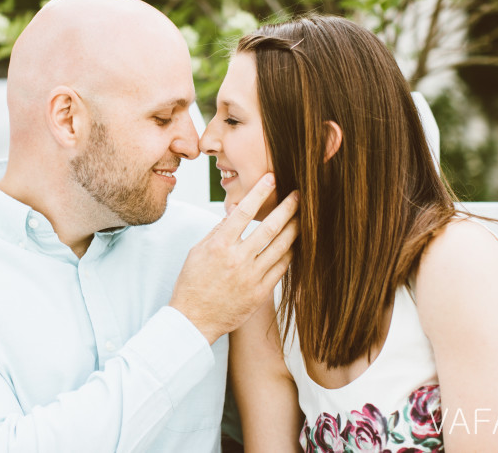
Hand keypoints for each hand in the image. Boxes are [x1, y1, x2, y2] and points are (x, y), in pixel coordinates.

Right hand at [168, 173, 297, 343]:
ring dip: (295, 229)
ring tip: (304, 216)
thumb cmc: (192, 284)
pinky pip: (282, 269)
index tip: (271, 178)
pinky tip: (297, 244)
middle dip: (287, 208)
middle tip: (299, 194)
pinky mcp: (260, 292)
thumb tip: (233, 215)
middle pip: (269, 227)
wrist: (194, 319)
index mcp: (219, 245)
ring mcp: (251, 276)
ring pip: (280, 247)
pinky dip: (291, 254)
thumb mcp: (197, 252)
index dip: (259, 192)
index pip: (243, 212)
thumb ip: (217, 232)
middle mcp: (237, 259)